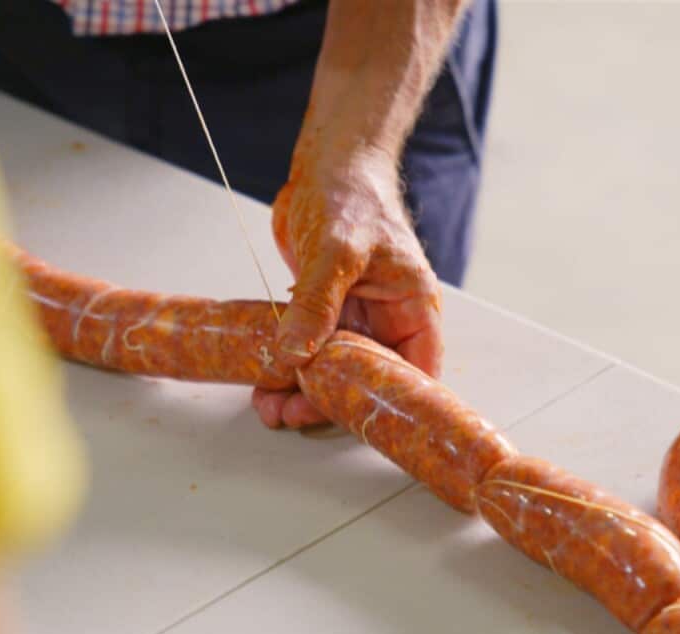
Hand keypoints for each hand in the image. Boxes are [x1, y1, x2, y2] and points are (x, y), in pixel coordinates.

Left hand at [251, 144, 441, 428]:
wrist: (325, 166)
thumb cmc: (352, 195)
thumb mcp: (338, 250)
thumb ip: (318, 303)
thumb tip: (296, 352)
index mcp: (413, 307)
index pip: (416, 372)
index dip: (390, 402)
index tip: (354, 421)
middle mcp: (387, 319)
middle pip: (366, 381)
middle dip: (329, 403)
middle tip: (290, 413)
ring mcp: (354, 318)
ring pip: (332, 371)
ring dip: (301, 391)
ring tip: (267, 405)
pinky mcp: (322, 313)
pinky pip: (307, 351)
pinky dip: (286, 367)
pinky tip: (262, 381)